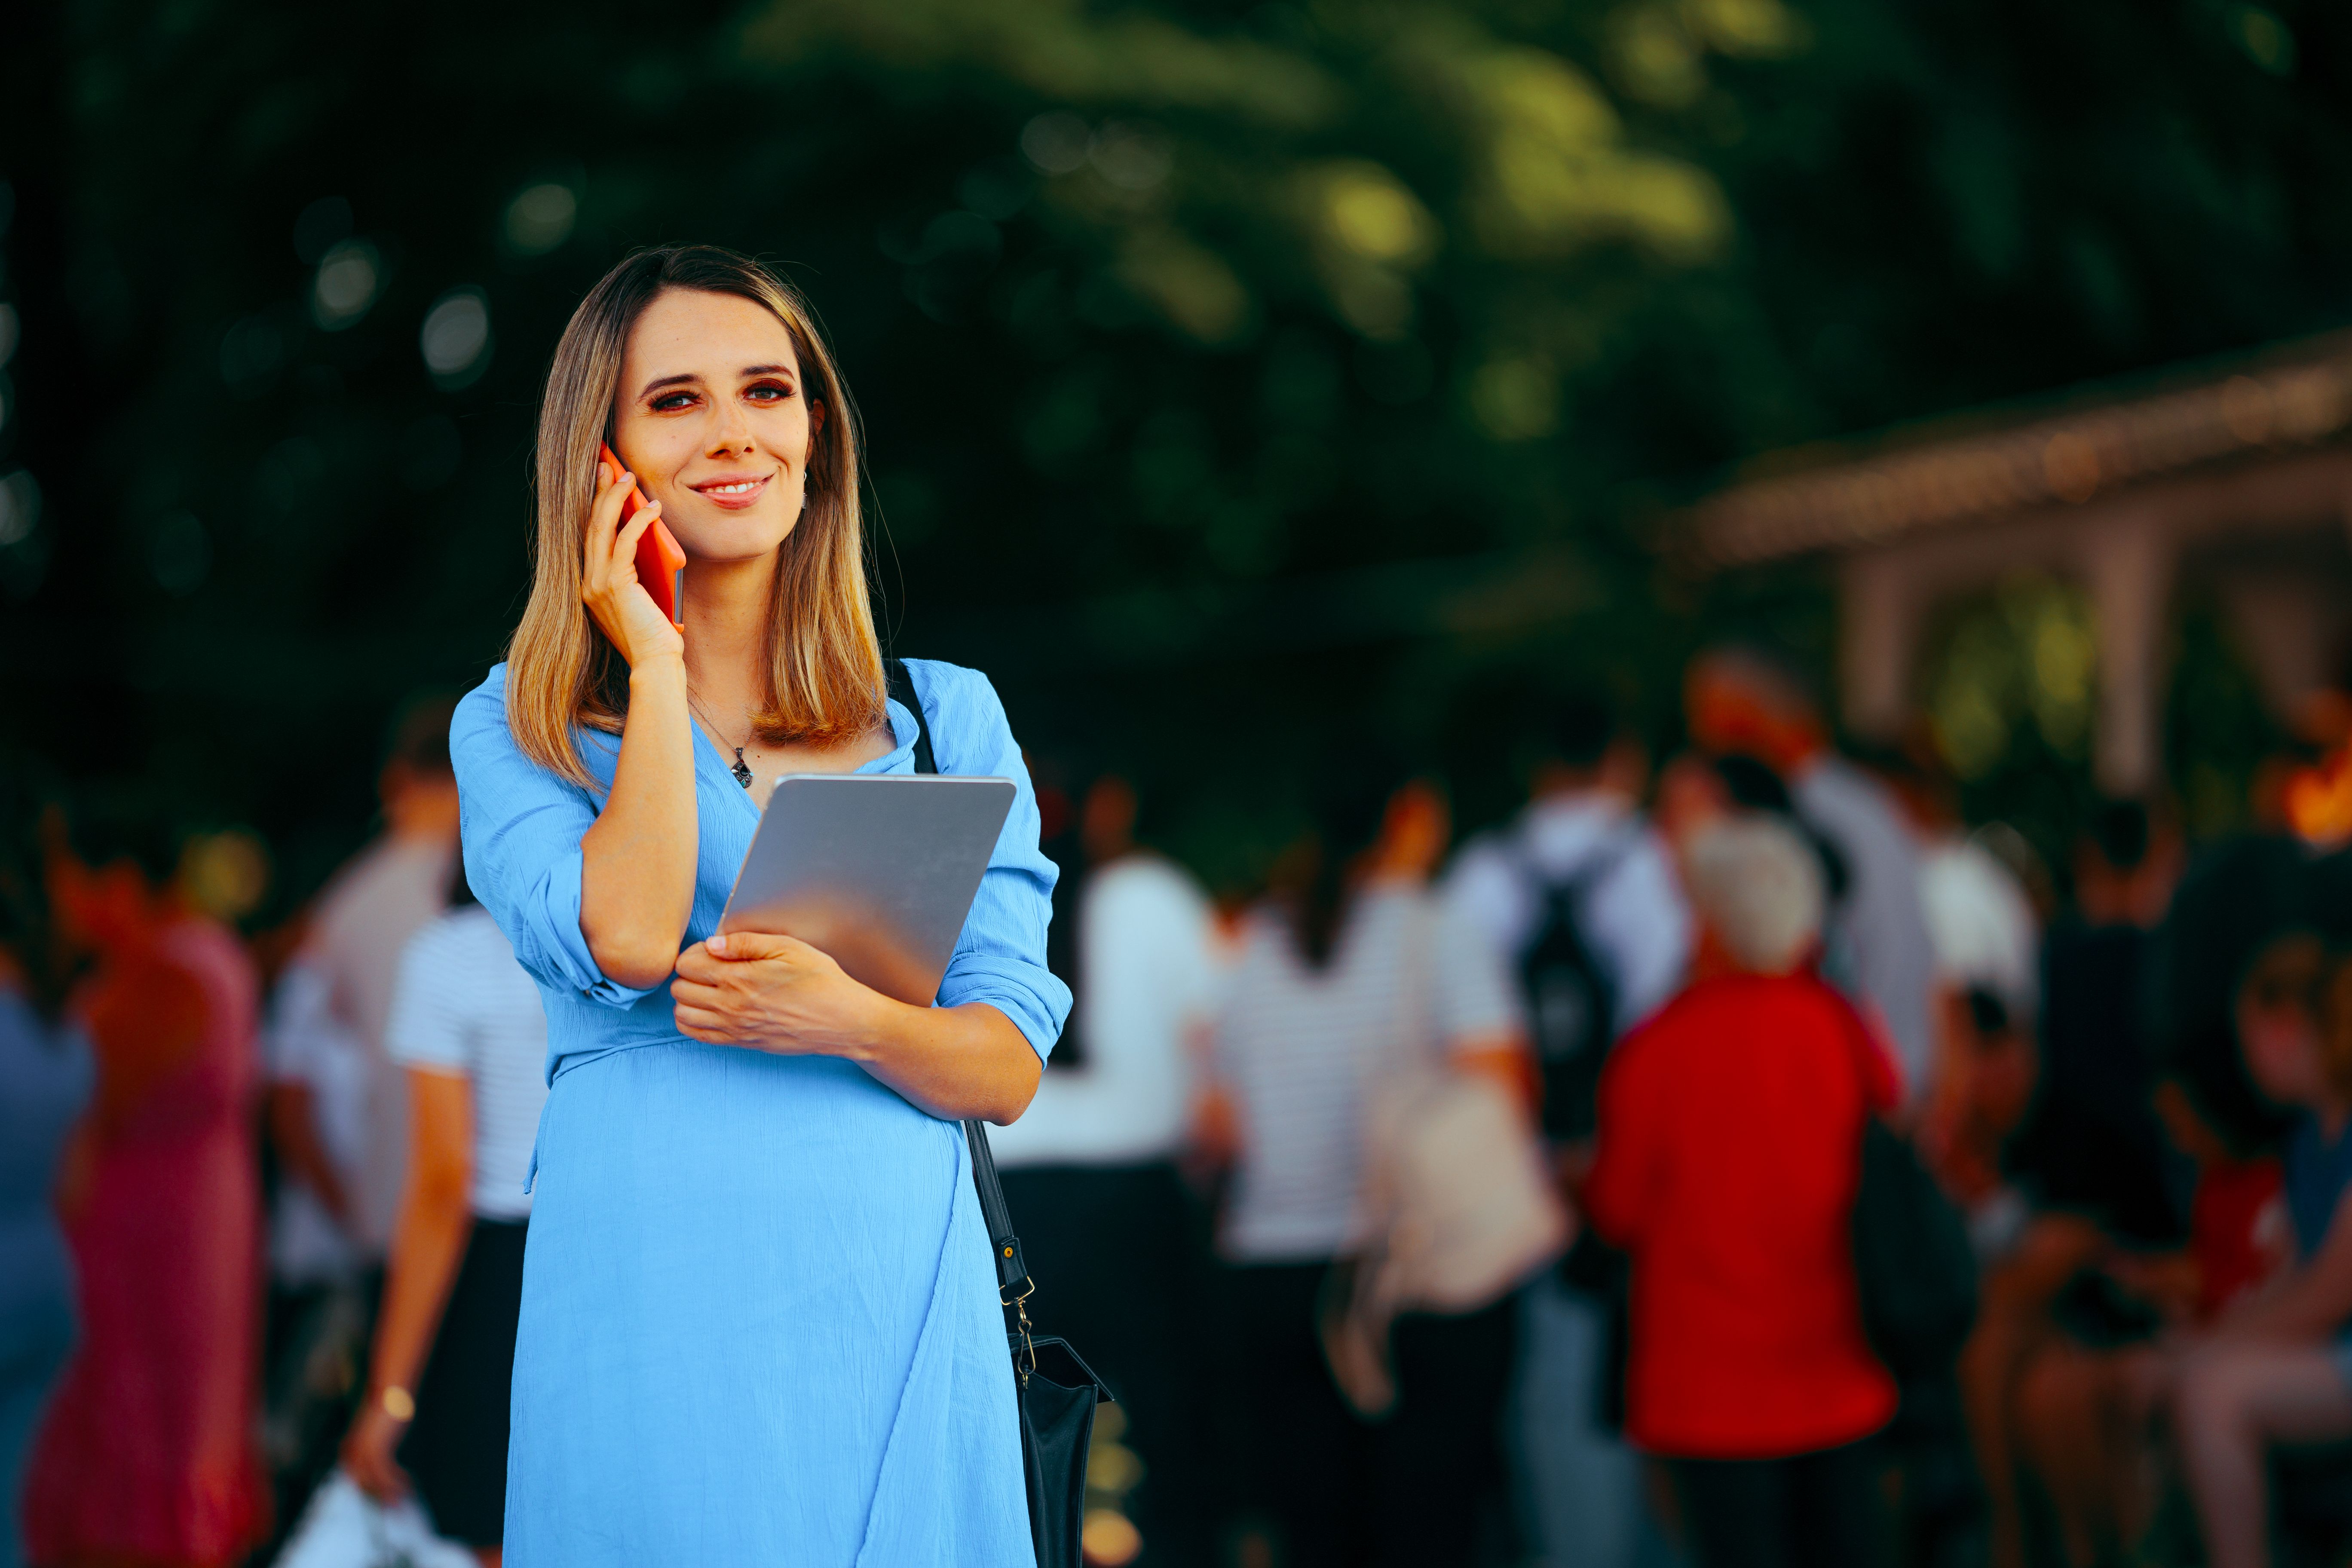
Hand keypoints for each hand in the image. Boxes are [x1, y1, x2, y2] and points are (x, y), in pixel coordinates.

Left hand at [342, 1403, 410, 1503]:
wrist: (390, 1394)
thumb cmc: (386, 1410)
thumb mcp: (378, 1431)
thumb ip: (375, 1444)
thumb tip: (380, 1459)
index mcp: (350, 1449)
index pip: (356, 1477)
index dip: (370, 1490)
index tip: (384, 1498)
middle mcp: (352, 1452)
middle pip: (362, 1483)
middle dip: (377, 1497)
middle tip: (391, 1507)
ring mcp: (363, 1452)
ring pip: (372, 1482)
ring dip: (387, 1494)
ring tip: (400, 1502)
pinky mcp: (376, 1449)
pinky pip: (384, 1474)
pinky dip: (394, 1483)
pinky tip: (407, 1486)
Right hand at [580, 457, 682, 668]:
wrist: (655, 663)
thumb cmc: (655, 633)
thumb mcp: (643, 594)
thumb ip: (637, 570)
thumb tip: (649, 537)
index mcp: (591, 585)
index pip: (591, 536)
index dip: (595, 506)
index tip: (601, 480)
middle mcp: (588, 582)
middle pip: (591, 526)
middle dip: (599, 492)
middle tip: (607, 464)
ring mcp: (597, 584)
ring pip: (602, 529)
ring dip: (616, 499)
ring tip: (628, 476)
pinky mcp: (615, 585)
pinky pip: (625, 543)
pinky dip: (638, 522)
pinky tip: (653, 508)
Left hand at [672, 932, 884, 1055]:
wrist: (842, 1021)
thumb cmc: (821, 981)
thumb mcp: (789, 948)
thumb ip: (746, 943)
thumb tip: (712, 944)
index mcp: (739, 977)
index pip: (687, 964)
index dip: (696, 952)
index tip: (714, 951)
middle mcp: (730, 1005)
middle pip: (679, 988)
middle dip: (690, 974)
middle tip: (712, 968)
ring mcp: (733, 1028)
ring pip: (682, 1015)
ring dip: (689, 999)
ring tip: (709, 989)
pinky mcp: (741, 1043)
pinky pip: (697, 1035)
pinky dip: (694, 1021)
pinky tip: (712, 1009)